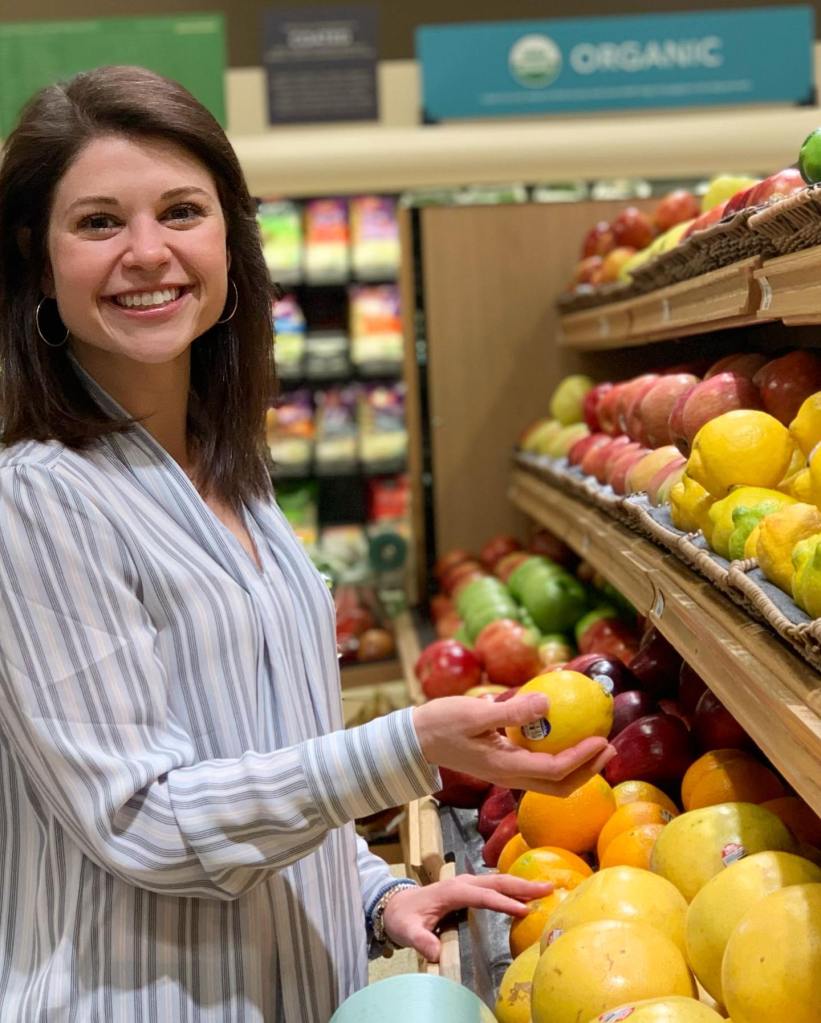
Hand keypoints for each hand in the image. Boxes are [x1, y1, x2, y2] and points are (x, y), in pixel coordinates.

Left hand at [382, 873, 551, 961]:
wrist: (396, 905)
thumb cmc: (403, 918)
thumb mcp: (407, 931)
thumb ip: (421, 940)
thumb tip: (435, 952)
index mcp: (450, 892)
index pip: (481, 896)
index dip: (503, 903)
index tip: (524, 910)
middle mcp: (461, 883)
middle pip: (495, 882)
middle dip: (521, 885)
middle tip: (547, 887)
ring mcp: (466, 883)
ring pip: (498, 881)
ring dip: (520, 884)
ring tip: (545, 888)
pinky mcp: (470, 889)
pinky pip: (495, 886)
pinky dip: (512, 888)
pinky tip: (527, 894)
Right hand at [413, 692, 614, 795]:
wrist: (414, 738)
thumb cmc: (441, 723)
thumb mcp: (475, 713)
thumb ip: (511, 711)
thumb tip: (547, 703)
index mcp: (505, 768)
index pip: (554, 771)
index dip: (582, 759)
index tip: (602, 741)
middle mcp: (509, 776)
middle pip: (559, 786)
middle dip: (589, 771)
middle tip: (610, 748)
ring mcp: (505, 772)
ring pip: (550, 780)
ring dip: (577, 766)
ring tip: (596, 744)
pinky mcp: (502, 763)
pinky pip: (538, 765)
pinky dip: (558, 755)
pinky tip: (563, 733)